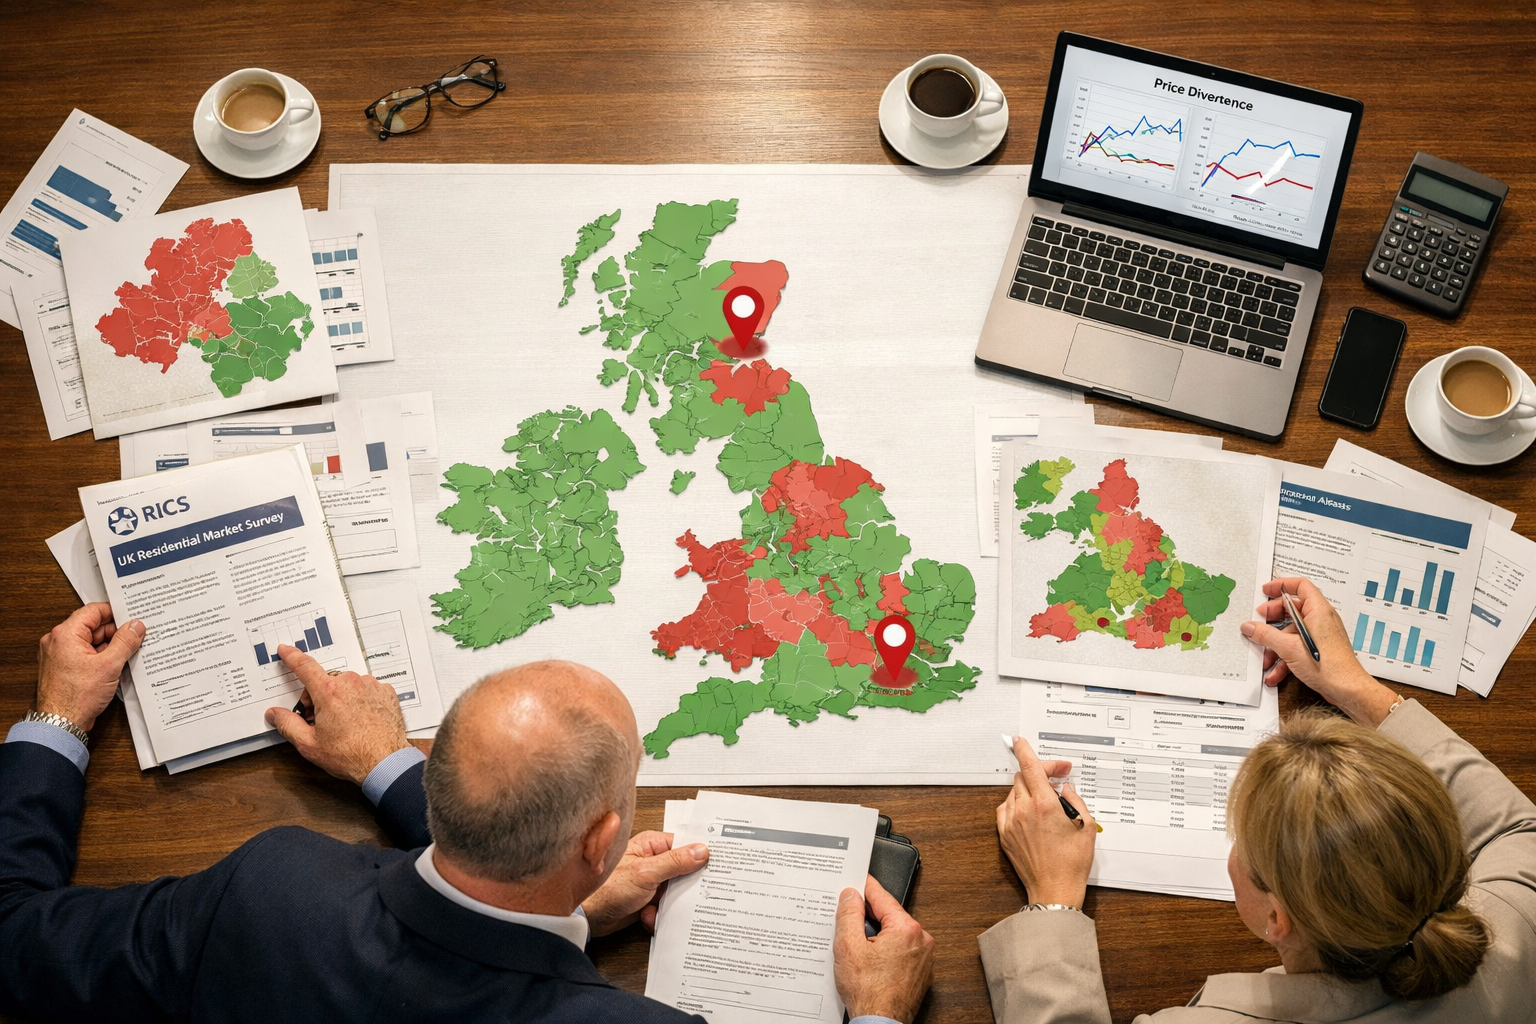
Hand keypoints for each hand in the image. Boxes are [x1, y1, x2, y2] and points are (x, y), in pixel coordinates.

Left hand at [36, 603, 144, 731]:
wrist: (60, 724)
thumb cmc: (76, 697)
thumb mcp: (109, 665)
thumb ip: (125, 641)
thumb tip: (136, 626)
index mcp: (65, 634)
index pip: (93, 611)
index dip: (115, 612)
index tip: (132, 617)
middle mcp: (58, 642)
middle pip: (92, 627)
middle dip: (115, 632)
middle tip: (135, 638)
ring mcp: (59, 655)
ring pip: (90, 642)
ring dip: (109, 646)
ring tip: (127, 654)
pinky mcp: (63, 668)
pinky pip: (85, 655)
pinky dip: (100, 657)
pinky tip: (115, 666)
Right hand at [263, 645, 408, 784]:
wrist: (386, 762)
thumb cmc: (350, 755)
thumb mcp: (309, 744)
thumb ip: (288, 725)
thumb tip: (274, 714)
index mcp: (329, 692)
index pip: (305, 667)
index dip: (292, 657)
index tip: (286, 650)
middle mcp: (351, 682)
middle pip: (326, 680)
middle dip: (319, 696)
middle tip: (320, 720)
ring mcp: (371, 685)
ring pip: (347, 684)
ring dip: (341, 697)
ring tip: (344, 722)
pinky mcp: (386, 691)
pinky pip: (366, 689)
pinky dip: (360, 700)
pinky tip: (360, 718)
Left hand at [581, 830, 707, 936]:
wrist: (587, 917)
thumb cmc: (607, 889)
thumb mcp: (646, 873)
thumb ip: (675, 862)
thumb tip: (701, 851)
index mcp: (652, 845)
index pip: (685, 845)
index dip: (700, 856)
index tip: (716, 865)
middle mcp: (652, 861)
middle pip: (684, 871)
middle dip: (686, 887)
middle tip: (693, 895)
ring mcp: (651, 881)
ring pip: (676, 892)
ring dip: (671, 904)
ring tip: (659, 908)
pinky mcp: (647, 899)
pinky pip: (666, 907)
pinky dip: (660, 915)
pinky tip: (648, 917)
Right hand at [832, 875, 933, 1023]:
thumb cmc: (868, 993)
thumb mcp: (848, 946)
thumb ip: (849, 915)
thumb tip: (851, 895)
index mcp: (907, 929)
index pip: (882, 897)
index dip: (865, 887)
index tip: (856, 880)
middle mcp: (921, 940)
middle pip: (889, 916)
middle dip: (868, 916)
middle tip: (847, 918)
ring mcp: (924, 958)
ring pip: (895, 934)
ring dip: (877, 935)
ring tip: (857, 947)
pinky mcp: (921, 972)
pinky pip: (902, 951)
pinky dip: (887, 951)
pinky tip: (870, 961)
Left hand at [997, 736, 1095, 908]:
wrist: (1054, 891)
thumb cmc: (1072, 864)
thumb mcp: (1086, 828)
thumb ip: (1075, 801)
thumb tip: (1066, 787)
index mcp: (1045, 806)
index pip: (1031, 768)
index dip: (1025, 750)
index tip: (1020, 741)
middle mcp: (1024, 811)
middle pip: (1023, 777)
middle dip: (1038, 773)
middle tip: (1056, 779)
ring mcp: (1011, 823)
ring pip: (1014, 792)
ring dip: (1029, 789)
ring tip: (1047, 800)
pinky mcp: (1004, 835)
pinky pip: (1006, 809)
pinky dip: (1017, 804)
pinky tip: (1031, 813)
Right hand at [1240, 578, 1398, 724]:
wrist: (1347, 690)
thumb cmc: (1329, 666)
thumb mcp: (1288, 648)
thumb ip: (1265, 635)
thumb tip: (1250, 626)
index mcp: (1318, 610)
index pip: (1300, 586)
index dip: (1281, 585)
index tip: (1265, 590)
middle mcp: (1321, 620)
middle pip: (1292, 609)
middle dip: (1271, 619)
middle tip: (1257, 624)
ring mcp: (1320, 635)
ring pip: (1291, 632)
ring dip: (1275, 645)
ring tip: (1264, 657)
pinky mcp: (1319, 650)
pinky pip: (1297, 647)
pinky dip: (1284, 658)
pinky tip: (1274, 672)